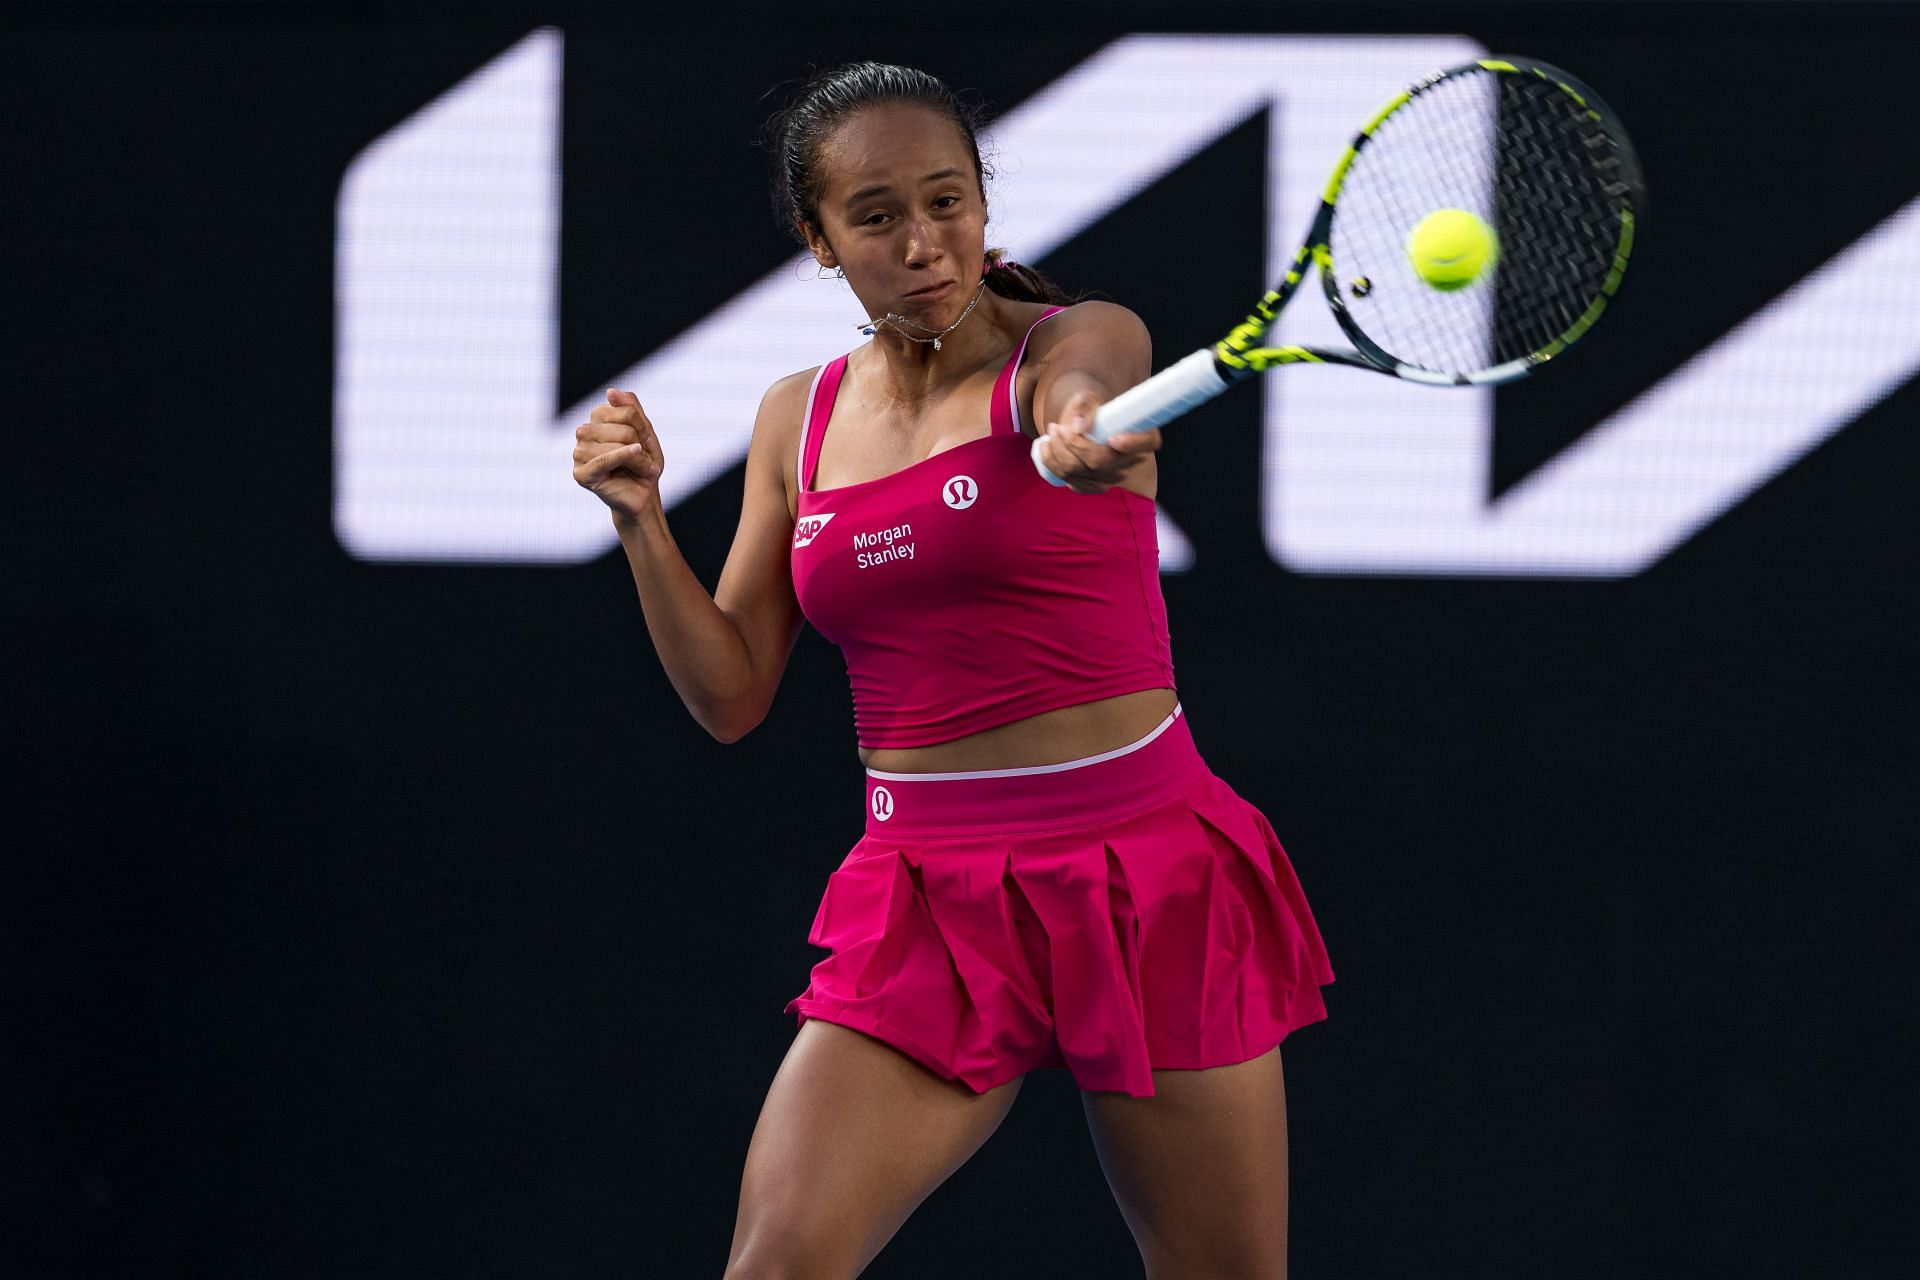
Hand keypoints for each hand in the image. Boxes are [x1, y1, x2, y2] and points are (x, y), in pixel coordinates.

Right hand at [573, 388, 663, 521]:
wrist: (643, 496)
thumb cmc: (643, 463)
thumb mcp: (644, 431)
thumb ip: (630, 408)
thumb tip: (609, 391)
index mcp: (597, 419)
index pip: (625, 411)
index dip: (643, 428)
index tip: (647, 443)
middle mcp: (584, 432)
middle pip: (622, 428)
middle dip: (641, 445)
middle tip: (646, 461)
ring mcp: (579, 452)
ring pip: (615, 444)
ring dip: (637, 459)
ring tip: (642, 470)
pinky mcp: (581, 473)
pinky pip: (603, 460)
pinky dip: (622, 457)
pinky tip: (637, 454)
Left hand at [1032, 390, 1161, 494]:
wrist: (1096, 433)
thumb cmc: (1097, 414)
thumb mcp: (1094, 400)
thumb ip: (1085, 404)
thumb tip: (1078, 427)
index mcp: (1144, 438)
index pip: (1147, 442)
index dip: (1133, 443)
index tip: (1116, 439)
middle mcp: (1131, 461)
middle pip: (1098, 460)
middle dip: (1072, 444)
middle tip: (1057, 427)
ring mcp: (1111, 479)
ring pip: (1080, 472)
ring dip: (1057, 452)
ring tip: (1051, 434)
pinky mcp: (1092, 487)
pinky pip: (1070, 481)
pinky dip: (1053, 464)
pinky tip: (1047, 448)